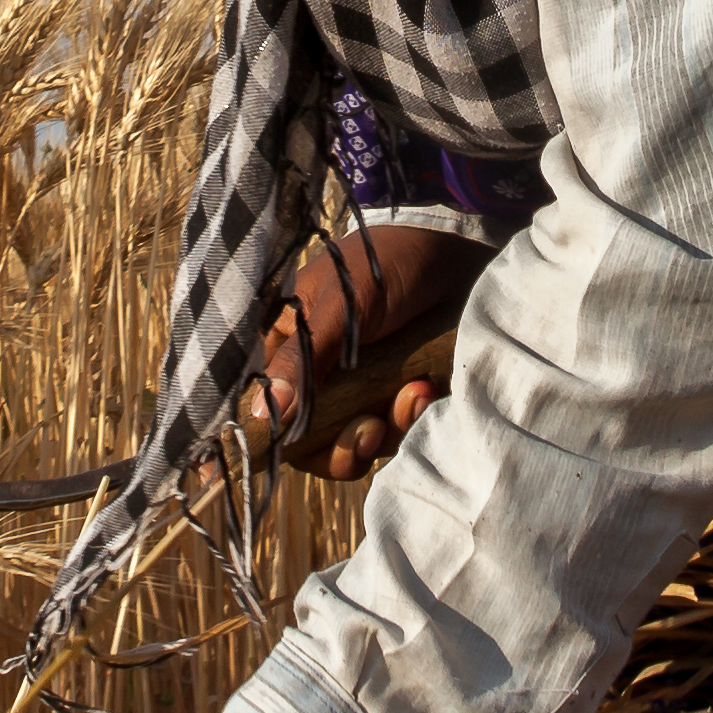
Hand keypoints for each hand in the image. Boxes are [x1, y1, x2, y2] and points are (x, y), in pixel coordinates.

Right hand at [252, 225, 486, 478]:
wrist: (452, 251)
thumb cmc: (382, 266)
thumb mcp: (338, 309)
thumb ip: (302, 361)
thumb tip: (260, 415)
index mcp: (288, 351)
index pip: (265, 409)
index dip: (272, 440)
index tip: (270, 462)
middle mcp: (317, 377)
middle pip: (311, 444)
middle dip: (342, 447)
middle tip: (370, 429)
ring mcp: (358, 390)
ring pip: (356, 443)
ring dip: (385, 430)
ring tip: (412, 394)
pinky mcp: (396, 395)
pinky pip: (395, 432)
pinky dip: (410, 419)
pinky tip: (424, 389)